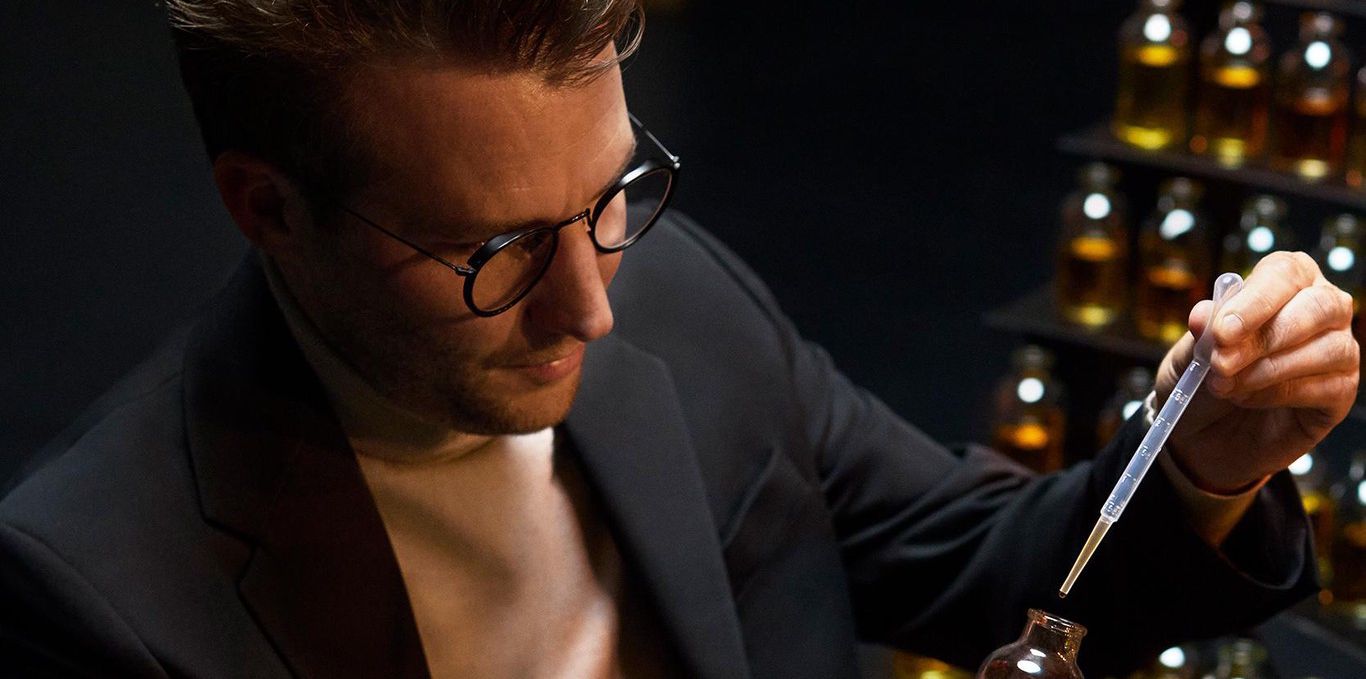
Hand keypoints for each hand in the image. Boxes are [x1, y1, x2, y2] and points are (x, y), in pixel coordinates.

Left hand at [1155, 251, 1359, 493]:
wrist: (1203, 431)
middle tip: (1220, 363)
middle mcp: (1322, 308)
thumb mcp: (1190, 353)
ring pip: (1328, 348)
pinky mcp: (1341, 390)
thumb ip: (1200, 334)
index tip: (1222, 331)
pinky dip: (1278, 394)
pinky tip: (1246, 399)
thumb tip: (1203, 314)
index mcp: (1285, 281)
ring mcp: (1339, 349)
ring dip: (1267, 370)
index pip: (1285, 273)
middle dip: (1263, 339)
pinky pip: (1326, 386)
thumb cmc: (1202, 377)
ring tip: (1224, 386)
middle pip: (1318, 306)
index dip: (1255, 301)